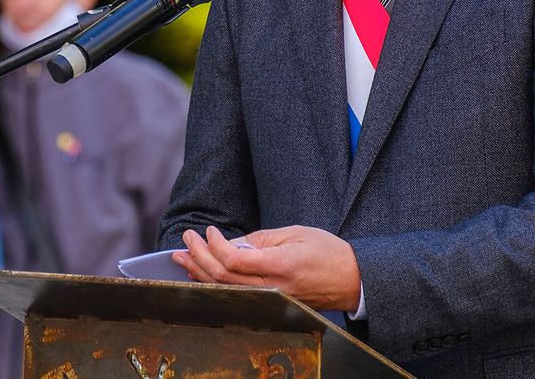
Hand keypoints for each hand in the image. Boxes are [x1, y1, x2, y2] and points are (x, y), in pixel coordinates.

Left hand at [171, 225, 360, 310]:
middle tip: (187, 239)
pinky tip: (201, 274)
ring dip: (200, 272)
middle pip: (223, 277)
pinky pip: (236, 295)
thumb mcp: (296, 233)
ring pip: (225, 290)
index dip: (214, 245)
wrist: (352, 281)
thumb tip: (231, 243)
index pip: (234, 260)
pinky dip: (214, 284)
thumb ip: (261, 238)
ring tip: (182, 257)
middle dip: (199, 256)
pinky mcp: (271, 304)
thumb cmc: (328, 253)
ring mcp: (271, 299)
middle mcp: (272, 287)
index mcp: (279, 265)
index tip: (208, 231)